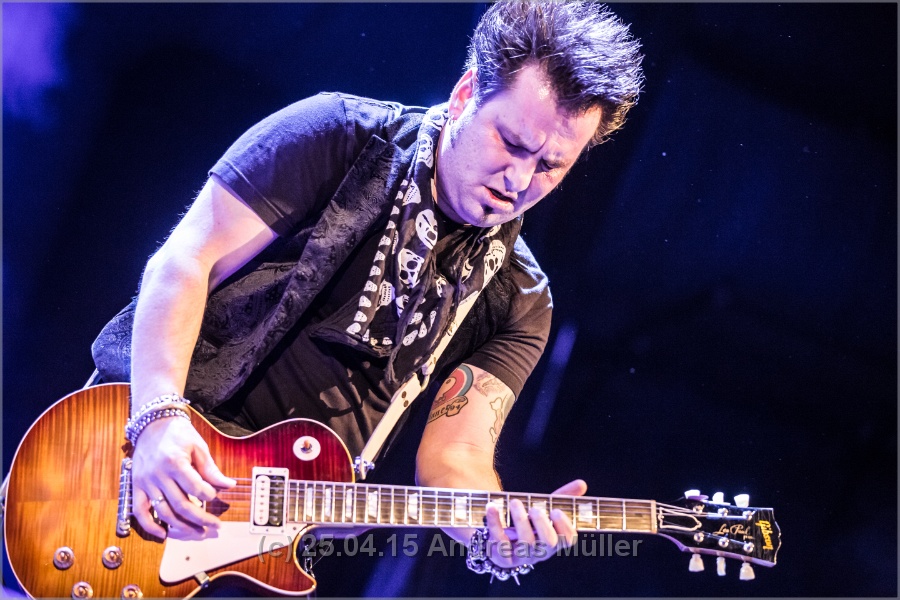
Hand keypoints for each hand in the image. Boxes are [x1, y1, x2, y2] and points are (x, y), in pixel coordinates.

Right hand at [131, 417, 234, 539]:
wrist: (152, 424)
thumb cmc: (178, 434)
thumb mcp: (198, 447)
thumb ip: (210, 469)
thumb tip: (228, 485)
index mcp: (174, 463)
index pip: (195, 488)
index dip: (208, 495)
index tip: (215, 496)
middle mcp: (158, 475)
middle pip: (181, 505)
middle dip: (200, 519)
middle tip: (214, 526)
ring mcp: (145, 483)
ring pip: (164, 512)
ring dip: (182, 527)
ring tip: (198, 532)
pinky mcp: (136, 487)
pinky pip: (140, 512)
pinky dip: (150, 526)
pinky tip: (164, 534)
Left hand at [483, 479, 586, 568]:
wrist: (499, 541)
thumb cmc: (528, 523)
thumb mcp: (544, 509)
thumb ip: (562, 497)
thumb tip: (582, 483)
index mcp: (553, 540)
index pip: (567, 540)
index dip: (565, 527)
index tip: (556, 511)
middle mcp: (540, 551)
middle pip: (548, 543)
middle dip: (543, 524)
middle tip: (535, 509)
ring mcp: (521, 556)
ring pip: (525, 542)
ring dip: (520, 520)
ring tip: (515, 502)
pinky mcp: (501, 555)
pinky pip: (499, 542)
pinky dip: (494, 523)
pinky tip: (492, 507)